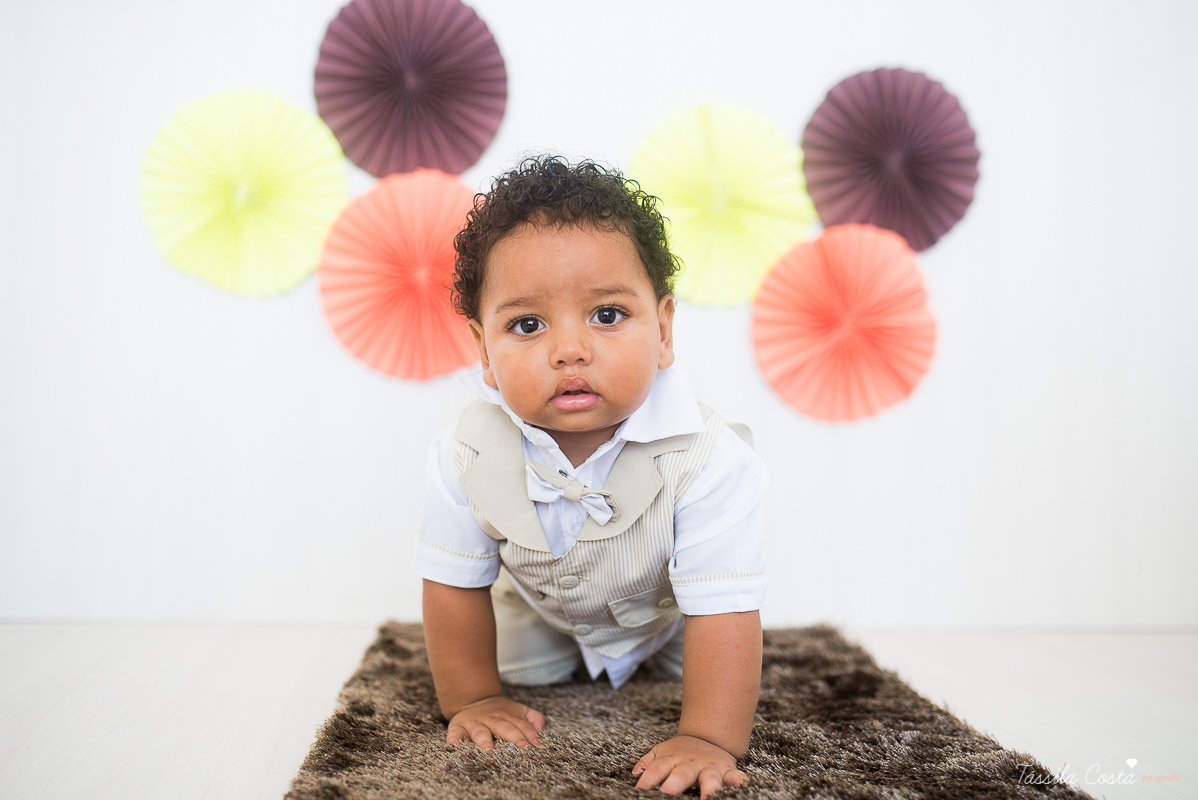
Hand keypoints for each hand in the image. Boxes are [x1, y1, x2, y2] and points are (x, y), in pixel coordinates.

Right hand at [445, 695, 545, 749]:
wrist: (472, 700)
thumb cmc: (499, 712)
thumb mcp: (518, 710)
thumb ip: (533, 718)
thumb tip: (542, 729)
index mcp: (508, 717)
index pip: (522, 726)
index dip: (530, 735)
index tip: (537, 746)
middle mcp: (492, 720)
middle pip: (505, 729)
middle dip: (514, 738)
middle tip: (522, 749)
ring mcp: (475, 724)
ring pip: (481, 732)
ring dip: (485, 740)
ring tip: (489, 750)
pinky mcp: (458, 727)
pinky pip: (455, 733)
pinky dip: (454, 738)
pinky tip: (454, 744)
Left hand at [632, 734, 747, 798]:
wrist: (710, 734)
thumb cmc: (681, 751)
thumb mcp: (662, 752)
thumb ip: (647, 764)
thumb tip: (635, 775)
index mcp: (672, 759)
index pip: (656, 770)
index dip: (648, 780)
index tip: (641, 790)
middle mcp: (690, 763)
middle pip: (682, 773)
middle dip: (675, 784)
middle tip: (668, 792)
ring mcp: (710, 767)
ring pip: (709, 777)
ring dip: (708, 788)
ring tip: (707, 798)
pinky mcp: (728, 771)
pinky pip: (736, 776)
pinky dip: (738, 781)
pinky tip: (740, 786)